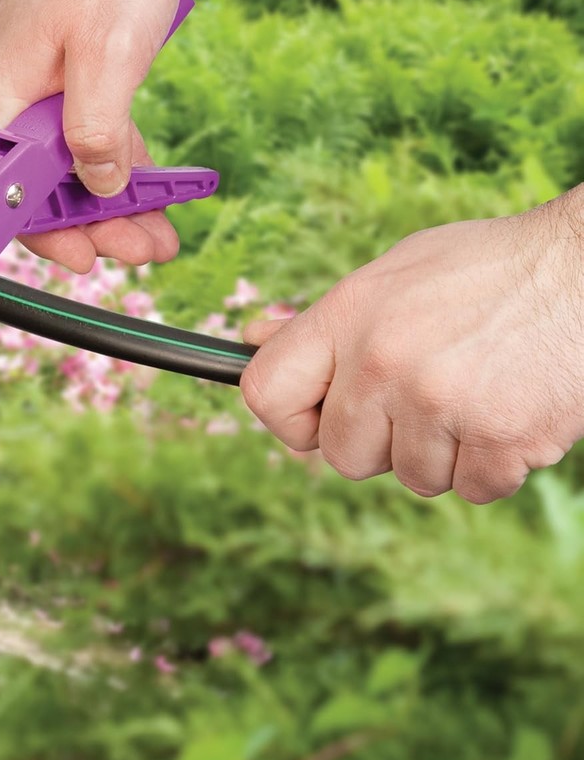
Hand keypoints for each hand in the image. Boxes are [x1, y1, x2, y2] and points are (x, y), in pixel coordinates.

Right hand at [0, 0, 246, 273]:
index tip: (85, 260)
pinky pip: (95, 136)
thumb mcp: (107, 55)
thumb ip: (96, 129)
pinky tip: (154, 191)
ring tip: (160, 237)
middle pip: (46, 184)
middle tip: (144, 251)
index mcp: (3, 93)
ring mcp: (45, 89)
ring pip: (75, 165)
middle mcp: (16, 98)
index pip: (8, 187)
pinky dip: (124, 165)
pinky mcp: (74, 79)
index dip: (44, 228)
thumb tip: (98, 187)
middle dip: (95, 224)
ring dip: (117, 203)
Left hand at [240, 190, 583, 502]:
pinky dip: (489, 465)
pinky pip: (470, 489)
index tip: (317, 416)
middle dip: (377, 442)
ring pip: (412, 477)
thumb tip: (254, 339)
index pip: (265, 393)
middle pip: (341, 455)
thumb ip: (324, 320)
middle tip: (417, 402)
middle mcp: (383, 362)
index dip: (289, 418)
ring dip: (440, 453)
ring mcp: (441, 404)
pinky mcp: (502, 439)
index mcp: (347, 317)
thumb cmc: (484, 270)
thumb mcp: (391, 273)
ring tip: (472, 395)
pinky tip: (504, 412)